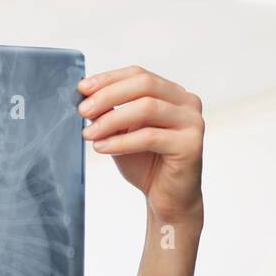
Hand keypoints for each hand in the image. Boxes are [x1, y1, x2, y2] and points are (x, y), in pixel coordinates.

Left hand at [78, 65, 204, 223]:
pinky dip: (121, 141)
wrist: (167, 201)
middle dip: (109, 95)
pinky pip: (150, 136)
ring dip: (112, 119)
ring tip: (89, 133)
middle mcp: (187, 103)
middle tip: (83, 110)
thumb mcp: (123, 133)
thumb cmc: (146, 166)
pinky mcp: (191, 144)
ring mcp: (192, 122)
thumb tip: (85, 96)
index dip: (109, 79)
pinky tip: (102, 147)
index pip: (139, 75)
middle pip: (145, 85)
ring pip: (147, 108)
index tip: (82, 88)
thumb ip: (110, 113)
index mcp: (172, 94)